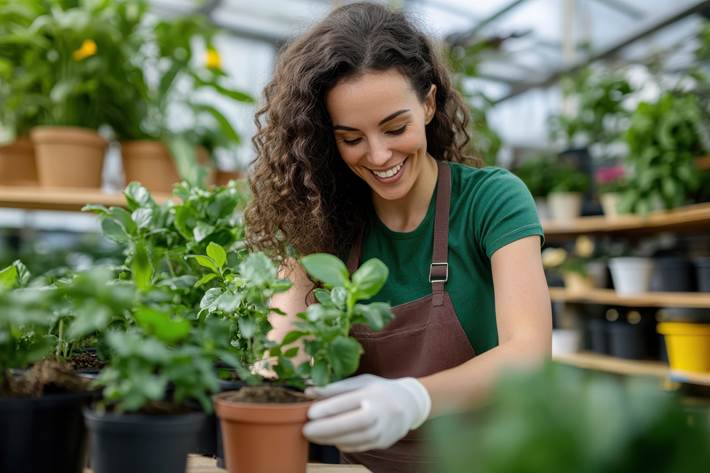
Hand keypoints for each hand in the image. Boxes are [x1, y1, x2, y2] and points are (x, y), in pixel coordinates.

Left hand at [302, 374, 430, 451]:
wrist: (409, 405)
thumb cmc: (379, 390)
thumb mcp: (361, 382)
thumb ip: (336, 388)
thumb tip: (309, 392)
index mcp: (373, 393)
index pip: (348, 402)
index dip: (328, 409)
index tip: (310, 413)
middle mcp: (380, 412)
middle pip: (352, 424)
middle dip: (326, 429)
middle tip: (306, 430)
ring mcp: (383, 430)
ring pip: (354, 439)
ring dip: (330, 439)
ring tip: (312, 435)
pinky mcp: (382, 443)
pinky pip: (358, 447)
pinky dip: (342, 444)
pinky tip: (330, 439)